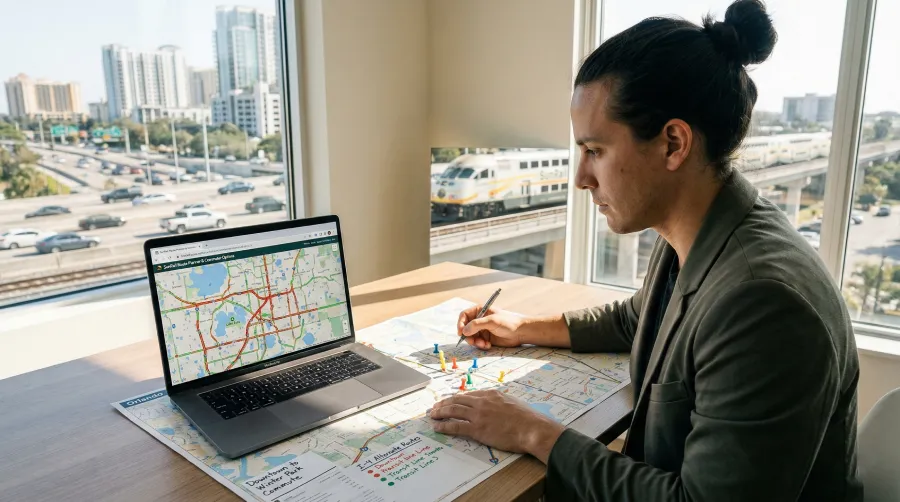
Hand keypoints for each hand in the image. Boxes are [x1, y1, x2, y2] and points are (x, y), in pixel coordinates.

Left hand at [429, 389, 564, 463]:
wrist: (532, 428)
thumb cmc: (527, 418)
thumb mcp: (512, 402)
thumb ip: (501, 402)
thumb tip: (497, 405)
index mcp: (491, 394)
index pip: (469, 395)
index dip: (457, 398)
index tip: (450, 401)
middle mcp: (482, 402)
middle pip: (457, 400)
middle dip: (444, 403)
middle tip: (435, 407)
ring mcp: (478, 415)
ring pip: (453, 410)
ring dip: (440, 412)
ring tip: (432, 414)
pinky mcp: (477, 429)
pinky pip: (455, 426)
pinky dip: (444, 425)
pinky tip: (437, 427)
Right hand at [457, 305, 524, 348]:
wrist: (520, 332)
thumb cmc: (508, 322)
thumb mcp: (491, 321)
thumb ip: (477, 325)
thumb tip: (464, 331)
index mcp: (480, 311)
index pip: (464, 316)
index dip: (460, 324)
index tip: (461, 332)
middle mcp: (479, 320)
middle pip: (465, 328)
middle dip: (468, 336)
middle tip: (473, 342)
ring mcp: (482, 329)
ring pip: (471, 337)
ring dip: (475, 342)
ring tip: (484, 344)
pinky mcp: (486, 338)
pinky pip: (477, 343)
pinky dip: (481, 345)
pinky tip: (488, 345)